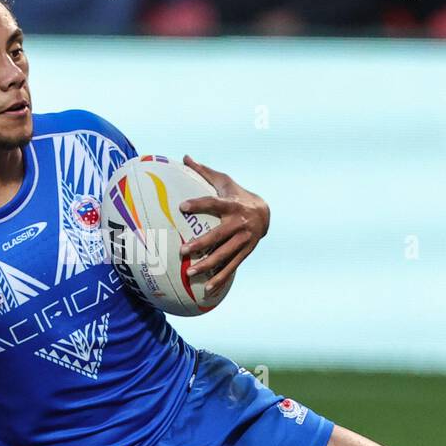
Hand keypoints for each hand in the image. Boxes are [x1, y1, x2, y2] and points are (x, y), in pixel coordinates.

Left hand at [177, 155, 270, 295]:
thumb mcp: (224, 181)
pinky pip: (232, 267)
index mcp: (231, 205)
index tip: (181, 207)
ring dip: (208, 265)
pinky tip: (207, 289)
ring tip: (190, 273)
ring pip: (224, 255)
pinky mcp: (245, 252)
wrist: (264, 212)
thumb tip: (184, 156)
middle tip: (183, 251)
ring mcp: (244, 240)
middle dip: (201, 244)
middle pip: (218, 235)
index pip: (213, 203)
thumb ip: (204, 172)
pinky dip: (220, 278)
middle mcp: (239, 223)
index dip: (198, 204)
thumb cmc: (236, 194)